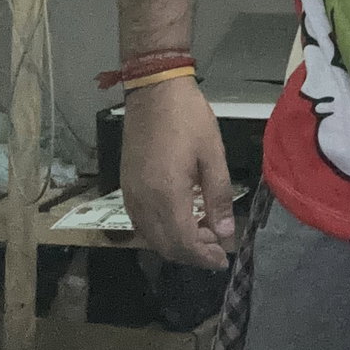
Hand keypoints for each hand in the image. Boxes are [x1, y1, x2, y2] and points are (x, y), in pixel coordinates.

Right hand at [120, 77, 234, 269]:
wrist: (154, 90)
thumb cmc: (188, 117)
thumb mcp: (213, 154)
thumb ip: (218, 197)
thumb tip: (225, 233)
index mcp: (166, 194)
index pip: (183, 243)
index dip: (204, 257)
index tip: (223, 259)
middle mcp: (143, 201)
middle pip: (165, 246)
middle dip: (192, 254)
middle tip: (217, 247)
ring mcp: (130, 194)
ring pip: (151, 237)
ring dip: (177, 243)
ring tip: (204, 233)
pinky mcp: (125, 185)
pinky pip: (141, 222)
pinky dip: (161, 230)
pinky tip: (181, 219)